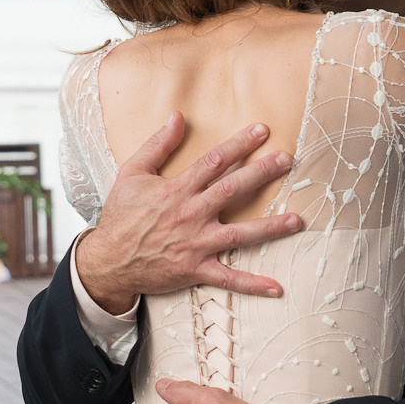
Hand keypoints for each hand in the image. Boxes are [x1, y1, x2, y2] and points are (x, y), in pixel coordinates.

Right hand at [73, 116, 299, 315]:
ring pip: (239, 234)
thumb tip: (177, 116)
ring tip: (297, 220)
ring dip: (270, 227)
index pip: (214, 161)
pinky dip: (253, 285)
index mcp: (177, 189)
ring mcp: (196, 244)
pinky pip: (229, 279)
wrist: (107, 261)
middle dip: (262, 173)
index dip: (239, 144)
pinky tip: (277, 287)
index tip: (262, 130)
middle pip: (233, 190)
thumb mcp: (131, 173)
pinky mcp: (196, 270)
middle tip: (287, 160)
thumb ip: (156, 145)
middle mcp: (191, 214)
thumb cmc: (120, 216)